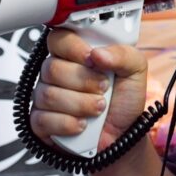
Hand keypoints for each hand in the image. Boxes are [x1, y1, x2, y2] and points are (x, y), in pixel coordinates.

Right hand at [29, 29, 148, 152]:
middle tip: (103, 88)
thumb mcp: (135, 71)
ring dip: (80, 104)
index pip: (58, 39)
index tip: (91, 58)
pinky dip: (68, 124)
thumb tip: (98, 53)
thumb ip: (123, 54)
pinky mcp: (40, 122)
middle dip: (83, 81)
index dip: (72, 47)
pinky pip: (43, 119)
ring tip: (98, 107)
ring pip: (48, 94)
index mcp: (76, 54)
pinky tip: (82, 124)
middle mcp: (57, 73)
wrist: (122, 136)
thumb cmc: (124, 101)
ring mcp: (46, 96)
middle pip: (52, 68)